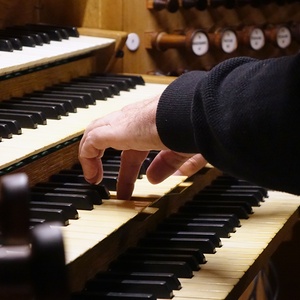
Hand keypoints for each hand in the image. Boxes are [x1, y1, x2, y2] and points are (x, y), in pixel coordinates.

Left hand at [78, 96, 206, 198]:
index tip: (131, 185)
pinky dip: (88, 158)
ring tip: (93, 178)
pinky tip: (93, 176)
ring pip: (97, 133)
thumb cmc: (195, 127)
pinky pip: (93, 142)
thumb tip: (153, 178)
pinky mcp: (116, 129)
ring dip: (93, 156)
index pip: (134, 148)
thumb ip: (168, 165)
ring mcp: (125, 123)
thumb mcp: (182, 152)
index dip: (130, 169)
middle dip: (108, 162)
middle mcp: (136, 122)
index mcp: (152, 127)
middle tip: (105, 181)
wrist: (193, 112)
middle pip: (114, 141)